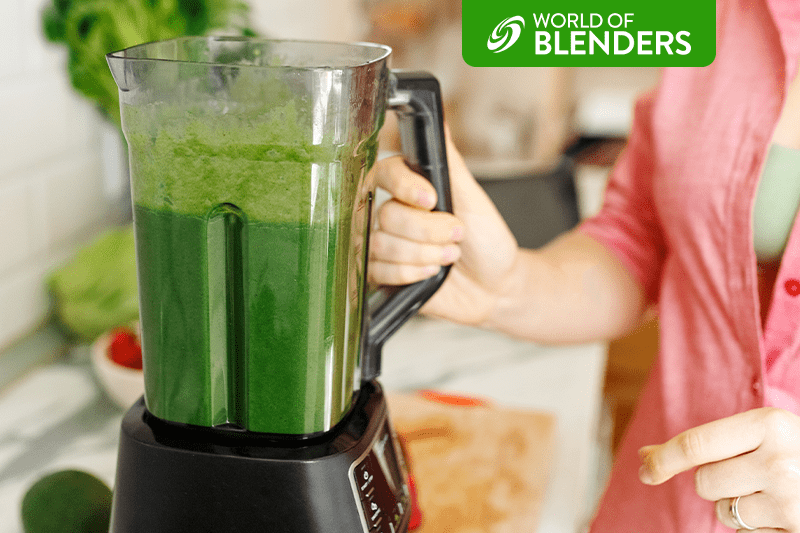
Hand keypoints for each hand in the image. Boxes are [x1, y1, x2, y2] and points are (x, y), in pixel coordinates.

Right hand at [368, 126, 518, 325]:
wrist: (494, 287)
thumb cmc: (488, 241)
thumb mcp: (475, 198)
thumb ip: (451, 162)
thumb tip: (440, 120)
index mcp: (412, 187)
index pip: (387, 173)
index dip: (406, 187)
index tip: (432, 200)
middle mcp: (394, 212)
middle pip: (386, 214)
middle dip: (428, 231)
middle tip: (456, 236)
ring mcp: (386, 243)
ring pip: (381, 244)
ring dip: (423, 254)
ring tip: (448, 257)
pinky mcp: (382, 272)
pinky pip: (378, 270)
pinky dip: (410, 273)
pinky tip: (431, 273)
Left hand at [639, 407, 799, 531]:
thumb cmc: (798, 450)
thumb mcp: (763, 432)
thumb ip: (708, 442)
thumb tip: (644, 457)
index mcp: (770, 424)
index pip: (695, 445)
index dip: (663, 459)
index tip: (646, 469)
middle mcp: (780, 462)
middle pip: (705, 481)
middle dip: (715, 481)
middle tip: (748, 472)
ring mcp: (791, 501)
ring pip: (723, 511)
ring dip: (735, 506)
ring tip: (771, 492)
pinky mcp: (796, 532)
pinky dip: (756, 526)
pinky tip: (783, 512)